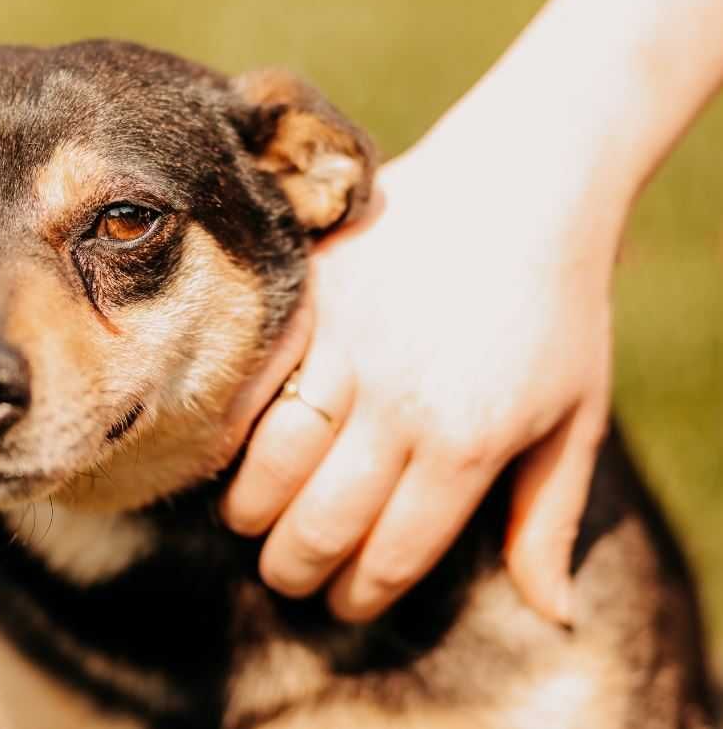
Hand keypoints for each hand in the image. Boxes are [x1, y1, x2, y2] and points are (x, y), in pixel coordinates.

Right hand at [220, 130, 617, 623]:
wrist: (519, 184)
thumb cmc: (557, 309)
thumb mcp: (574, 419)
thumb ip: (548, 520)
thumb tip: (551, 614)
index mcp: (469, 444)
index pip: (391, 555)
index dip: (359, 594)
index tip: (344, 602)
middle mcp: (399, 406)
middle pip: (320, 524)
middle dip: (294, 570)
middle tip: (288, 576)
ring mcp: (347, 349)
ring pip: (270, 466)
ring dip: (252, 515)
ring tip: (254, 525)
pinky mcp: (309, 301)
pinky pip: (248, 387)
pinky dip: (226, 434)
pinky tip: (224, 458)